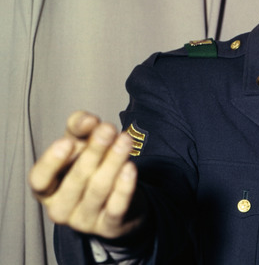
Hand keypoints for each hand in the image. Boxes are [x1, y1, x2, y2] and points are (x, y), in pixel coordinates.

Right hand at [29, 111, 145, 238]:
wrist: (120, 198)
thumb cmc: (91, 166)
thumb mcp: (80, 143)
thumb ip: (79, 127)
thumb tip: (88, 120)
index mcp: (47, 189)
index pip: (39, 180)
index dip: (51, 163)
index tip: (69, 142)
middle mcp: (60, 208)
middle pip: (75, 181)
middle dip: (93, 152)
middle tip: (108, 129)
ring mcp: (84, 221)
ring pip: (98, 190)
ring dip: (113, 162)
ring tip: (125, 140)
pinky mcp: (109, 227)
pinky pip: (116, 207)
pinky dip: (124, 187)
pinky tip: (130, 167)